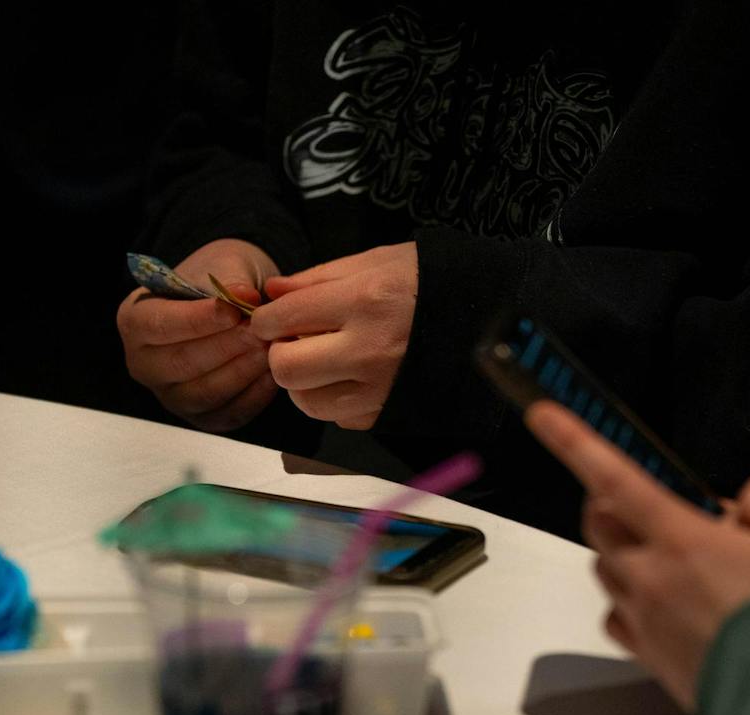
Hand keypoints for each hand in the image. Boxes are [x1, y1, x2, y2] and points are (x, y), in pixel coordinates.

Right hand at [116, 239, 280, 431]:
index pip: (159, 325)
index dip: (196, 320)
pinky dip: (253, 395)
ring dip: (241, 372)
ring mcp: (171, 397)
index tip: (232, 311)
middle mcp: (144, 365)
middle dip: (225, 347)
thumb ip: (229, 279)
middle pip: (181, 363)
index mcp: (134, 321)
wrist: (230, 308)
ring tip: (270, 348)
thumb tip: (243, 295)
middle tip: (260, 331)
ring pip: (206, 393)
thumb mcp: (221, 265)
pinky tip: (272, 372)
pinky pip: (228, 413)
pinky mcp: (202, 418)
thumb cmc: (218, 283)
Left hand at [249, 243, 418, 429]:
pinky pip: (338, 417)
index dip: (265, 320)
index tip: (268, 319)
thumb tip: (273, 293)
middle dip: (280, 354)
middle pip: (288, 369)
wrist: (484, 316)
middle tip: (293, 341)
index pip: (285, 318)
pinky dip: (334, 399)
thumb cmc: (427, 282)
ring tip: (321, 361)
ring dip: (304, 383)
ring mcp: (380, 389)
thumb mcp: (376, 262)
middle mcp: (369, 351)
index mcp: (364, 302)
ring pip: (308, 402)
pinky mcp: (387, 414)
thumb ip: (319, 278)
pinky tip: (350, 377)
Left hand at [525, 401, 749, 707]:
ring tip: (666, 559)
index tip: (541, 414)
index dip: (576, 442)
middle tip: (637, 502)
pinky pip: (616, 617)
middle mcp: (647, 574)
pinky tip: (661, 606)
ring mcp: (640, 617)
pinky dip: (629, 604)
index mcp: (679, 537)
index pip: (616, 478)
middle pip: (598, 526)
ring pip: (604, 571)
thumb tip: (738, 506)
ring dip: (623, 554)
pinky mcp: (643, 655)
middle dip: (607, 504)